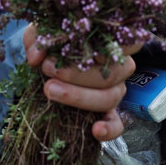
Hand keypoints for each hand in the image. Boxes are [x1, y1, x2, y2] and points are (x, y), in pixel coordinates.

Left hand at [23, 23, 138, 141]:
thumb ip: (38, 38)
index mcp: (111, 44)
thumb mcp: (43, 34)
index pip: (129, 42)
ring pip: (109, 98)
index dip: (112, 47)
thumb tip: (36, 57)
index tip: (84, 48)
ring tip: (50, 90)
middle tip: (48, 69)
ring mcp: (116, 92)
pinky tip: (95, 130)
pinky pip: (116, 125)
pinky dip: (108, 130)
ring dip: (80, 96)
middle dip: (77, 74)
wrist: (50, 68)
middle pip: (111, 73)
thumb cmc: (53, 45)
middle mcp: (119, 69)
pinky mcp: (109, 115)